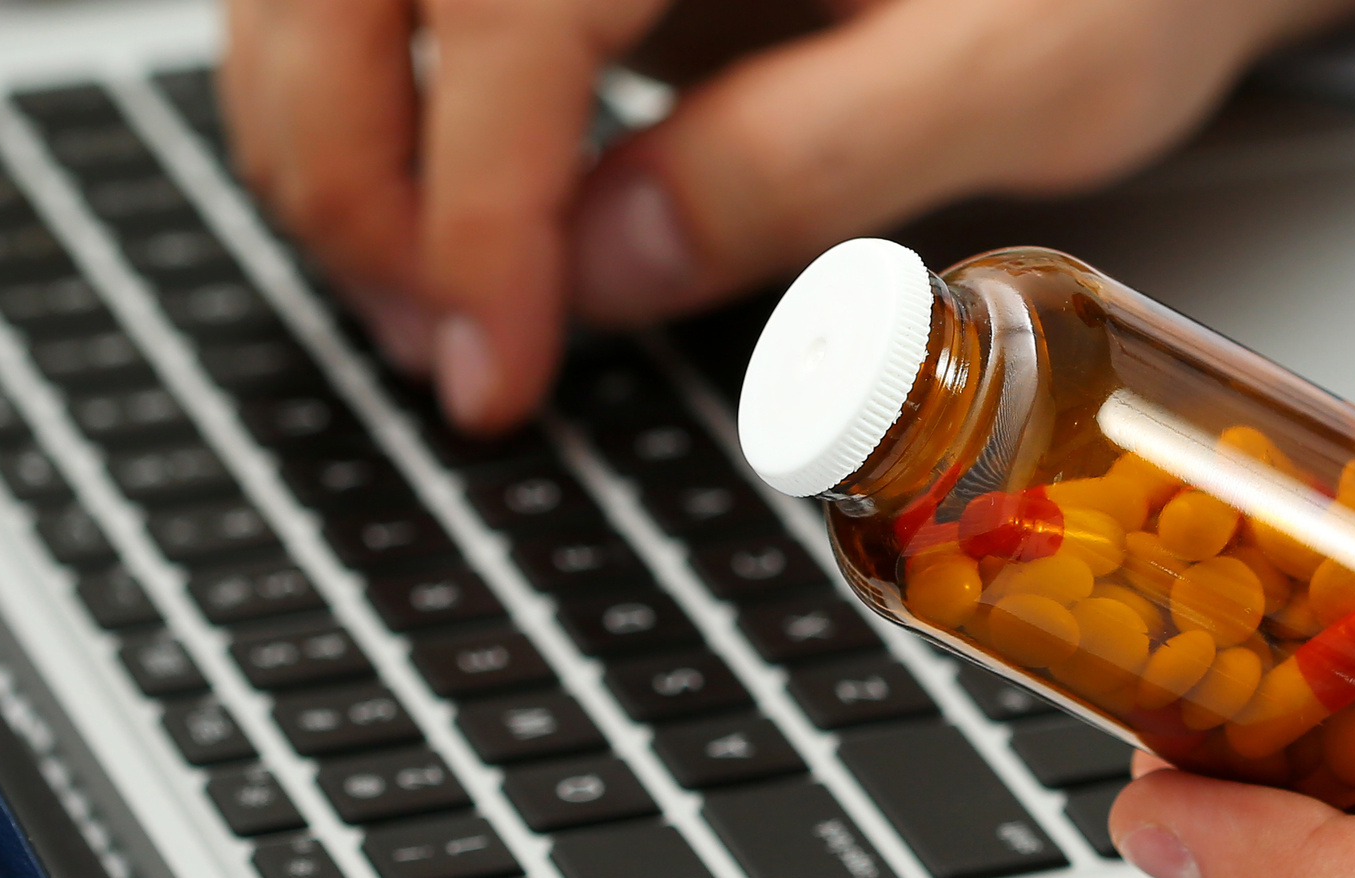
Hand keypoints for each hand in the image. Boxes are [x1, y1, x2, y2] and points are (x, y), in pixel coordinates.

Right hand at [219, 0, 1354, 433]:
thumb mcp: (1019, 72)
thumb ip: (808, 157)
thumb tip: (599, 265)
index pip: (504, 10)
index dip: (466, 204)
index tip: (495, 366)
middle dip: (348, 178)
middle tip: (449, 354)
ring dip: (335, 138)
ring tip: (442, 307)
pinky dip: (378, 93)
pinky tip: (459, 217)